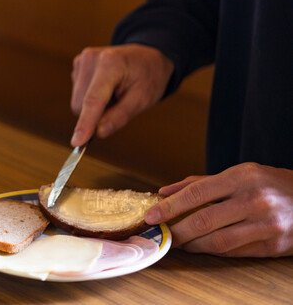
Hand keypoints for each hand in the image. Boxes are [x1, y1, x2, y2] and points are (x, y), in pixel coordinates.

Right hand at [69, 44, 173, 145]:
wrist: (147, 55)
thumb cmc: (149, 76)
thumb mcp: (143, 98)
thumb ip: (120, 116)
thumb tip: (99, 133)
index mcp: (110, 64)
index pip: (93, 99)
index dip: (85, 123)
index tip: (77, 142)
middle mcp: (91, 59)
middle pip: (81, 104)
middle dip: (97, 113)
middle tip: (119, 103)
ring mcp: (81, 60)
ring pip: (77, 102)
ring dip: (94, 106)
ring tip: (114, 93)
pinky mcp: (77, 65)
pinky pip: (77, 94)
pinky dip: (90, 98)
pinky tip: (106, 88)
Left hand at [145, 163, 292, 256]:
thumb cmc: (269, 184)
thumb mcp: (238, 173)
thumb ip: (200, 183)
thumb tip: (164, 191)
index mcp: (242, 177)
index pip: (197, 193)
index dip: (170, 206)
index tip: (151, 216)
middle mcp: (254, 200)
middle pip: (204, 220)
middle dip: (177, 230)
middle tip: (160, 234)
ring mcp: (266, 225)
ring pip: (218, 241)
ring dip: (191, 244)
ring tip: (177, 242)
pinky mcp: (273, 245)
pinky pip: (234, 252)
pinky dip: (212, 251)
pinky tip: (200, 247)